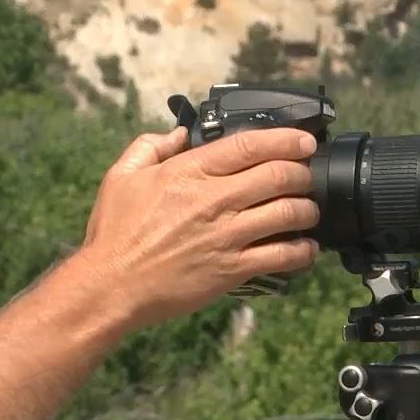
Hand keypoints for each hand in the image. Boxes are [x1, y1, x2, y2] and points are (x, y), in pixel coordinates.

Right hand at [76, 124, 320, 332]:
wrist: (111, 285)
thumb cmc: (114, 232)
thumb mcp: (121, 176)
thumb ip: (150, 147)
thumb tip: (179, 133)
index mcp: (189, 172)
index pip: (250, 146)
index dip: (286, 140)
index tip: (304, 141)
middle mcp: (214, 200)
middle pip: (279, 176)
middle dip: (302, 173)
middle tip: (305, 176)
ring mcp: (226, 236)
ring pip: (288, 214)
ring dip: (307, 210)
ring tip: (308, 211)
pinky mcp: (232, 270)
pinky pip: (281, 256)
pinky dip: (302, 251)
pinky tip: (306, 248)